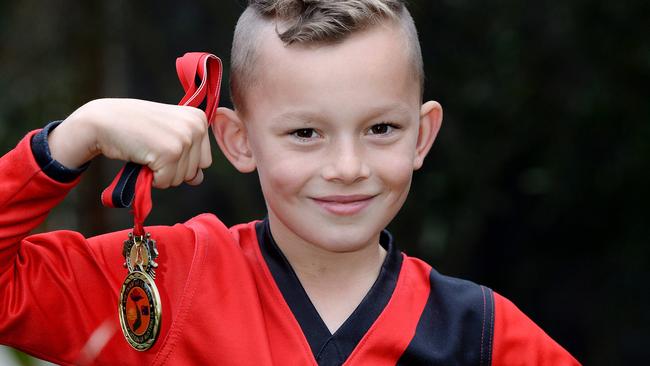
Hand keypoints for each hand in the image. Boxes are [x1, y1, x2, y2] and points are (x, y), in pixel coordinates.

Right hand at [48, 98, 211, 187]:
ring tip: (147, 150)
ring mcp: (185, 138)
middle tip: (152, 147)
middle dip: (172, 168)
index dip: (181, 160)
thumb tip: (198, 179)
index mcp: (199, 119)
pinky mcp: (171, 152)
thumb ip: (189, 154)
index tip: (161, 142)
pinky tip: (142, 156)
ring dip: (161, 173)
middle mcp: (196, 126)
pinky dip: (151, 178)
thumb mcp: (168, 132)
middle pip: (195, 172)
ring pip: (181, 179)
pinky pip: (166, 182)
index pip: (205, 161)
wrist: (103, 120)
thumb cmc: (135, 127)